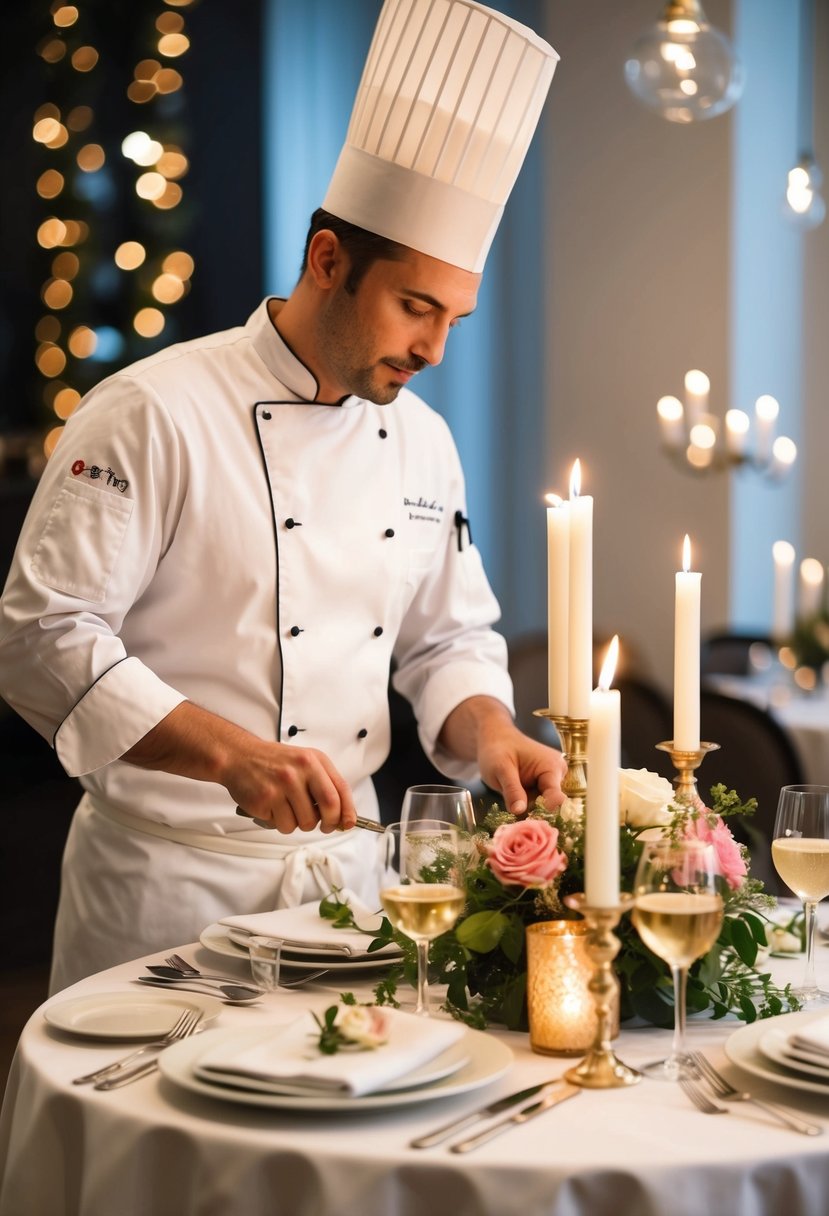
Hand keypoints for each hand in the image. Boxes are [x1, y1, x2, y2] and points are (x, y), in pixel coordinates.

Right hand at [124, 701, 356, 832]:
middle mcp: (301, 770)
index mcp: (314, 760)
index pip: (340, 790)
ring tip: (288, 809)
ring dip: (300, 824)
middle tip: (323, 826)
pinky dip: (281, 824)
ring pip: (305, 823)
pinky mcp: (267, 799)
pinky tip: (274, 809)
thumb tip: (342, 815)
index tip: (348, 823)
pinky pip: (284, 826)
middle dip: (329, 823)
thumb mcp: (304, 761)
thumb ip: (324, 783)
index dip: (348, 811)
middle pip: (328, 808)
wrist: (238, 756)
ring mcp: (283, 785)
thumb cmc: (273, 762)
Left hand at [476, 725, 566, 815]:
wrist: (495, 740)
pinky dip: (527, 804)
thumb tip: (519, 811)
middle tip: (513, 808)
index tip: (527, 820)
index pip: (556, 798)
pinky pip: (539, 802)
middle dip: (532, 810)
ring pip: (543, 806)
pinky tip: (515, 799)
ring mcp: (553, 780)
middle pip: (550, 804)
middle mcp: (558, 774)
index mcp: (552, 766)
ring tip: (512, 799)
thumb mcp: (500, 769)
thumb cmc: (497, 750)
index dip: (542, 811)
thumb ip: (512, 789)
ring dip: (528, 807)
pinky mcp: (545, 785)